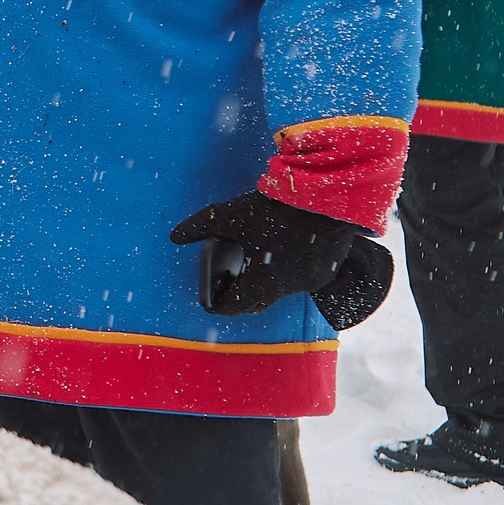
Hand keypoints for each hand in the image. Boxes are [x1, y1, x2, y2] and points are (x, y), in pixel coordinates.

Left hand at [170, 191, 390, 329]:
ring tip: (255, 264)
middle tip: (230, 285)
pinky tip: (284, 253)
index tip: (211, 302)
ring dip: (268, 282)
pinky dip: (290, 271)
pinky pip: (303, 279)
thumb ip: (200, 227)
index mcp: (262, 284)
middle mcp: (288, 290)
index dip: (219, 304)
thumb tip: (175, 236)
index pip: (234, 307)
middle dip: (241, 296)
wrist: (323, 197)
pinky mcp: (328, 271)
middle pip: (258, 303)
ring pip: (282, 290)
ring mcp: (311, 282)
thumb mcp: (229, 215)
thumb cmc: (274, 209)